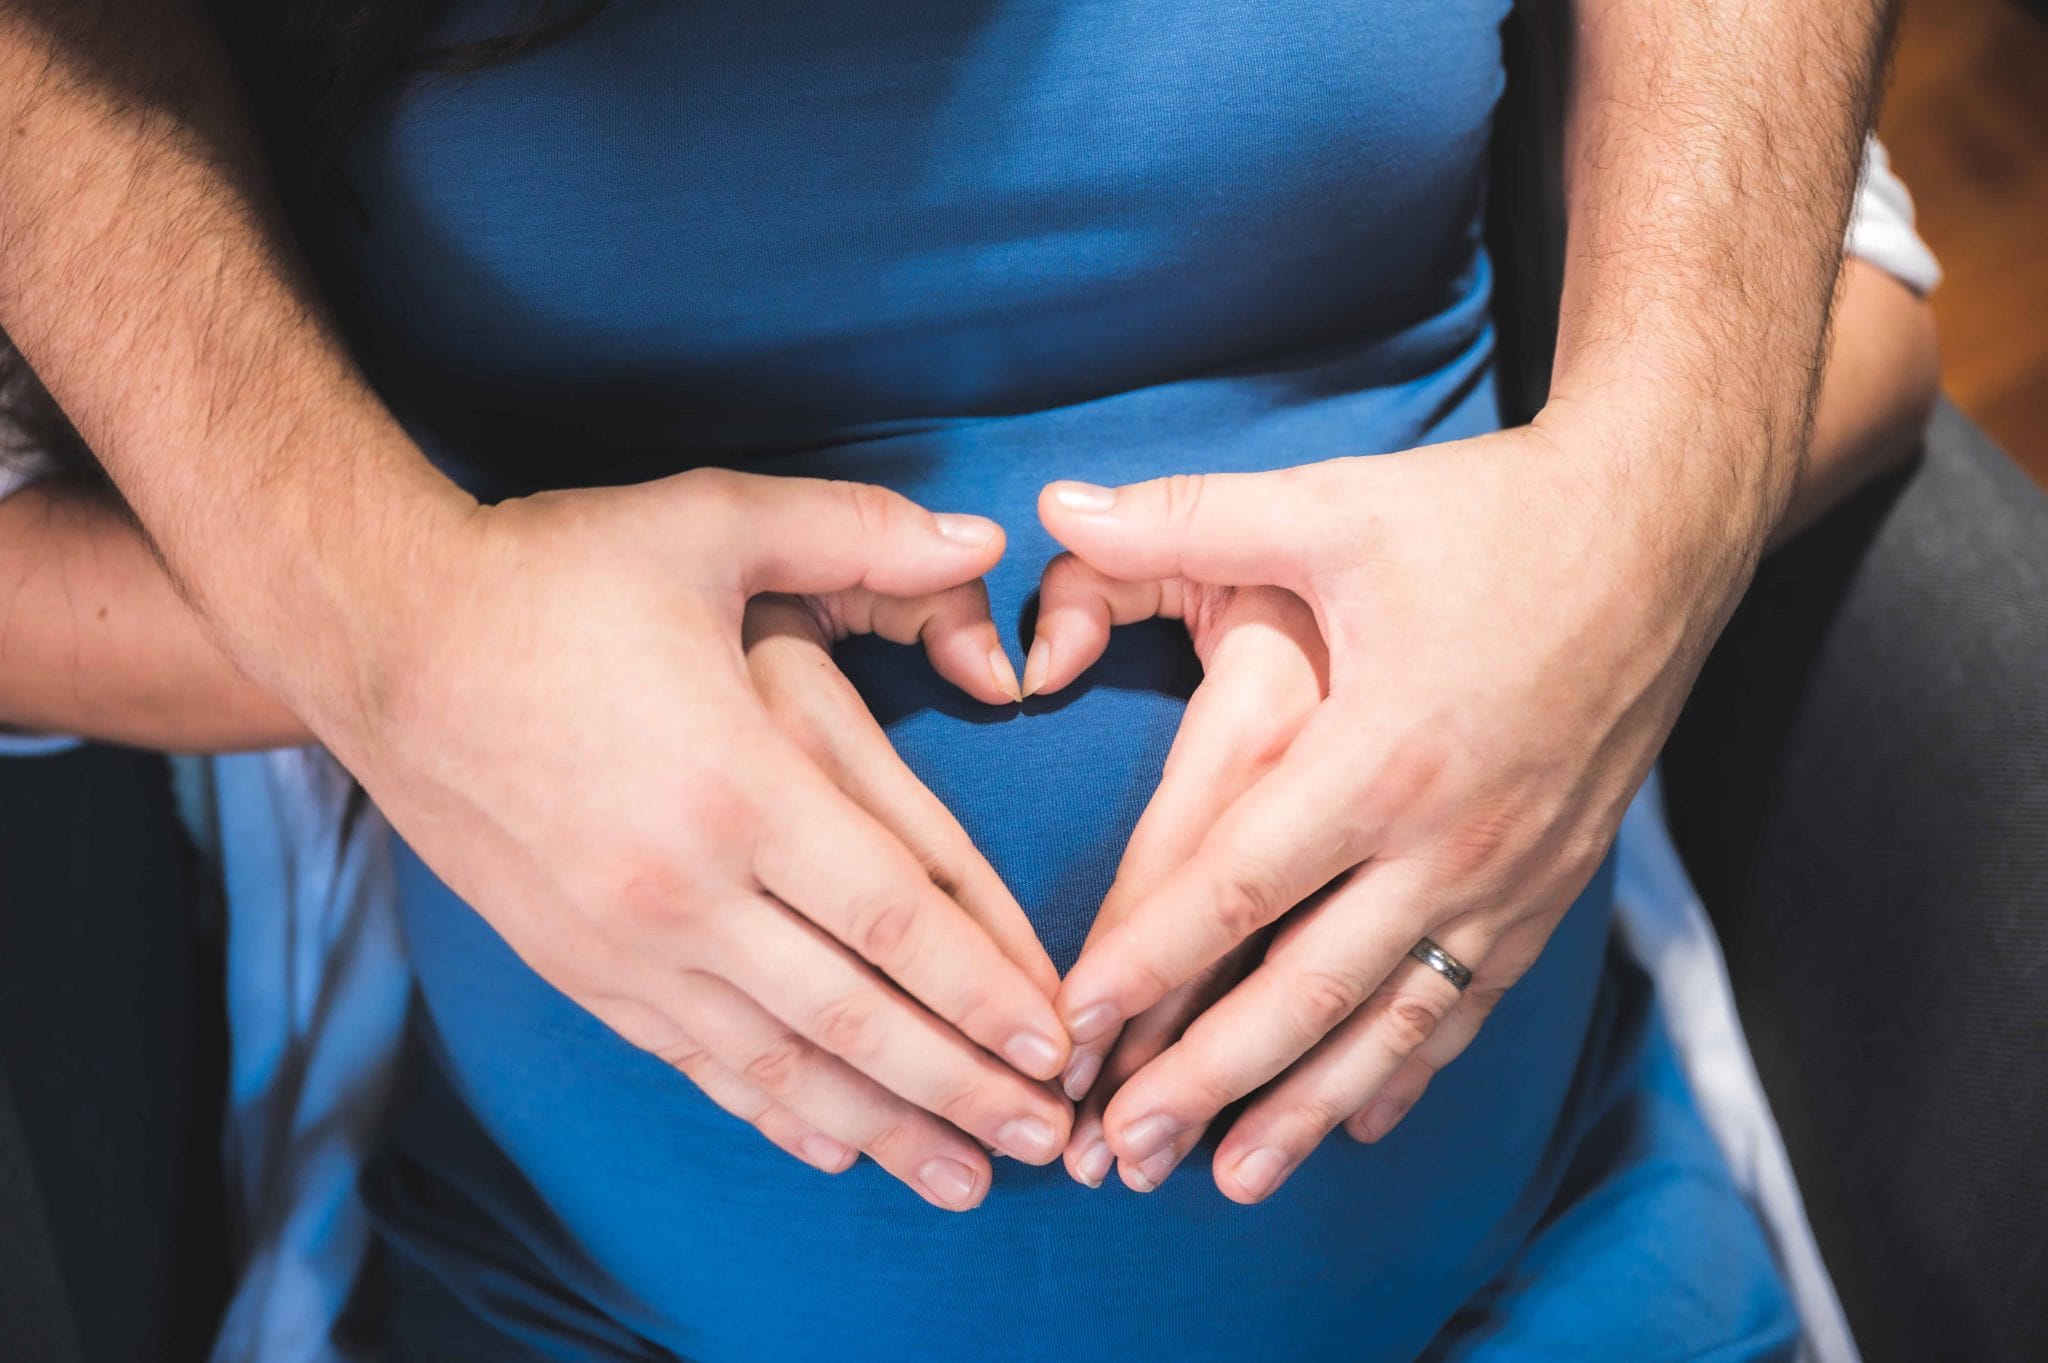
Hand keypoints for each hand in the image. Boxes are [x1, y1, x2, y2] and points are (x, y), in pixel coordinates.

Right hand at [330, 469, 1071, 1211]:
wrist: (378, 638)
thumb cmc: (550, 576)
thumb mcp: (707, 522)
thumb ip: (858, 532)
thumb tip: (981, 536)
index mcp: (736, 783)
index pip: (895, 918)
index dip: (989, 988)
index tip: (1060, 1040)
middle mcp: (682, 887)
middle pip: (852, 1017)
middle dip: (962, 1085)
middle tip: (1048, 1140)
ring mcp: (622, 941)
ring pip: (777, 1066)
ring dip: (882, 1129)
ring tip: (964, 1178)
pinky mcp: (577, 965)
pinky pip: (695, 1061)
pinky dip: (773, 1113)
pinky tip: (833, 1147)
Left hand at [1041, 417, 1750, 1200]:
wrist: (1665, 530)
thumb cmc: (1489, 516)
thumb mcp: (1335, 506)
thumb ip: (1187, 518)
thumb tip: (1054, 496)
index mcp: (1379, 750)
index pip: (1237, 885)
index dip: (1148, 961)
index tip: (1072, 1028)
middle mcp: (1449, 834)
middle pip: (1307, 988)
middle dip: (1205, 1079)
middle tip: (1117, 1153)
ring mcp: (1511, 872)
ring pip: (1394, 1021)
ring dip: (1307, 1108)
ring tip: (1229, 1180)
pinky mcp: (1554, 882)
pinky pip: (1471, 1000)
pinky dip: (1412, 1069)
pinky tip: (1363, 1120)